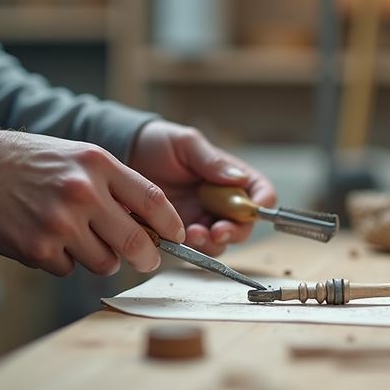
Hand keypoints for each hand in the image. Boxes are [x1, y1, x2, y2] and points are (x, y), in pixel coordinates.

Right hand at [0, 130, 185, 275]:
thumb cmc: (33, 164)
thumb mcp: (79, 158)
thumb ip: (115, 185)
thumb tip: (151, 222)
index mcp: (98, 164)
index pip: (153, 200)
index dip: (171, 224)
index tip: (178, 235)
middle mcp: (83, 193)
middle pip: (136, 242)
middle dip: (147, 256)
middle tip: (147, 259)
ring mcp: (61, 223)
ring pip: (105, 262)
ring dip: (100, 257)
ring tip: (78, 237)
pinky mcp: (39, 249)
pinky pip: (70, 269)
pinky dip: (64, 260)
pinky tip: (48, 238)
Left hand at [128, 120, 276, 255]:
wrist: (126, 154)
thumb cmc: (159, 142)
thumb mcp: (186, 143)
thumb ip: (212, 162)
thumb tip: (240, 178)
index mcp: (231, 177)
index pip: (261, 194)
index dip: (263, 205)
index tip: (254, 210)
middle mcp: (221, 200)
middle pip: (244, 225)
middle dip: (235, 232)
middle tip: (218, 231)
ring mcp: (202, 217)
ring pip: (220, 241)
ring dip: (212, 243)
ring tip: (194, 234)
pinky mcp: (181, 230)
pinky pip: (194, 246)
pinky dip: (191, 247)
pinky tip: (180, 236)